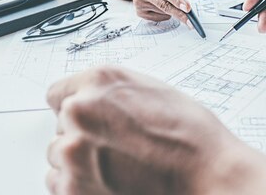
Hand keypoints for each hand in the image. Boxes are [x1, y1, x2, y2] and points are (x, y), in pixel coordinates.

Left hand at [46, 66, 265, 194]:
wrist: (207, 176)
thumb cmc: (189, 137)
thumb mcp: (150, 90)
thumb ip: (110, 91)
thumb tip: (88, 98)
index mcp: (98, 81)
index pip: (58, 93)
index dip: (80, 108)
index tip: (92, 119)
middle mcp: (80, 111)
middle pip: (61, 125)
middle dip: (83, 134)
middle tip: (118, 146)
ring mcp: (73, 152)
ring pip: (58, 155)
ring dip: (79, 160)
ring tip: (118, 165)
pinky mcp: (72, 188)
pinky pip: (59, 182)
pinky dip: (80, 184)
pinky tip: (112, 181)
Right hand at [131, 0, 193, 24]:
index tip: (187, 8)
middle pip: (163, 5)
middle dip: (179, 13)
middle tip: (191, 21)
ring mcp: (139, 2)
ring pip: (163, 12)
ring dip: (174, 10)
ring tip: (173, 1)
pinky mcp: (140, 12)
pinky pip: (159, 17)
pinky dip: (167, 14)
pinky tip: (164, 4)